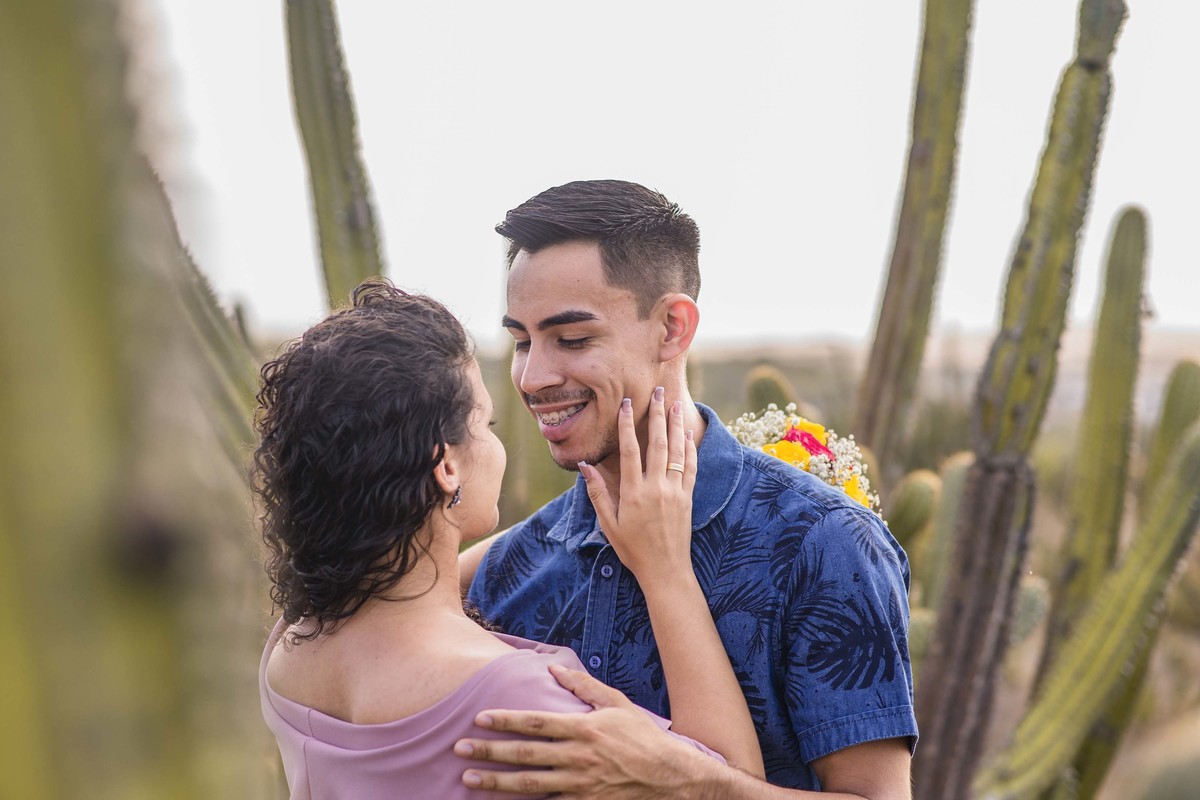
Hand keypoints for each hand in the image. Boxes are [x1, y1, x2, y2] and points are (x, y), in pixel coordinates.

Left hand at [455, 664, 713, 797]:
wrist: (672, 781)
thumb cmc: (644, 739)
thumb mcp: (618, 705)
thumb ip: (584, 687)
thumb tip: (554, 667)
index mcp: (584, 729)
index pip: (535, 722)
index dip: (505, 720)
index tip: (480, 718)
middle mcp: (578, 757)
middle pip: (524, 754)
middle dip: (488, 750)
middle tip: (459, 747)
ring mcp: (580, 785)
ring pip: (529, 784)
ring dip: (496, 781)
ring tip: (468, 778)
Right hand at [580, 388, 696, 581]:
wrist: (665, 570)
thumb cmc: (632, 549)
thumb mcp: (608, 524)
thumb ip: (598, 493)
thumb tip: (585, 466)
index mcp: (633, 493)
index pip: (630, 451)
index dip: (627, 424)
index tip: (626, 404)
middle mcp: (656, 488)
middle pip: (658, 444)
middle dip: (658, 415)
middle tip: (659, 392)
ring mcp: (675, 492)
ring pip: (678, 452)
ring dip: (676, 426)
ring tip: (675, 404)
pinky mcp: (688, 498)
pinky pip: (691, 468)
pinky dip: (690, 449)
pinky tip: (688, 434)